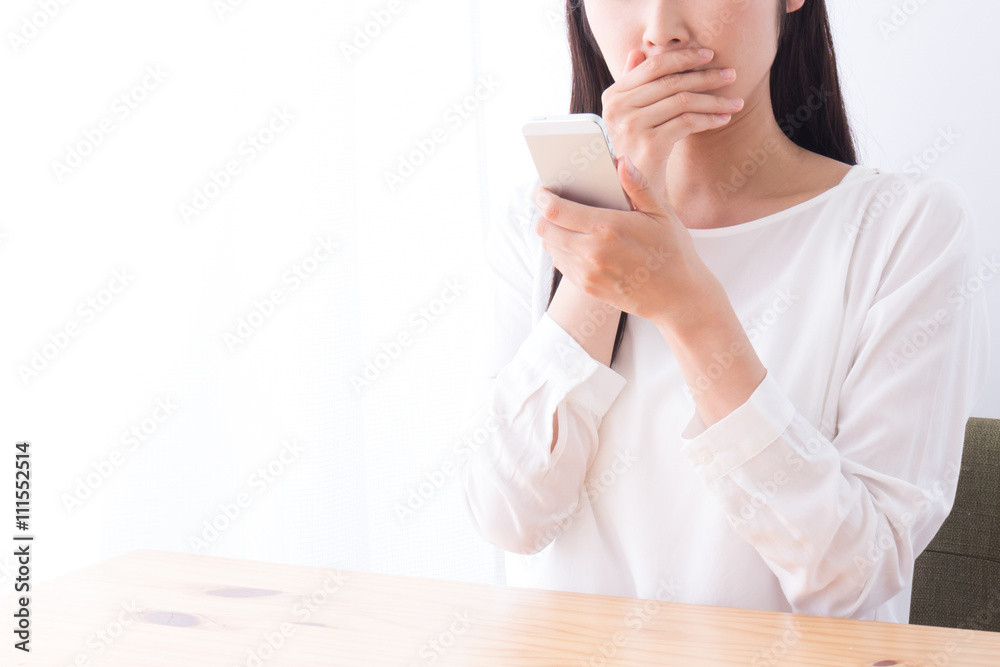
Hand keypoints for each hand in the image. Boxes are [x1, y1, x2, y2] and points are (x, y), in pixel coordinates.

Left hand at [532, 150, 718, 331]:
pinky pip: (561, 265)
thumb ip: (638, 186)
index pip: (555, 210)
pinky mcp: (588, 288)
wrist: (678, 297)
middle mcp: (592, 252)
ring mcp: (588, 273)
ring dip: (551, 233)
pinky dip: (561, 251)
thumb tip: (621, 160)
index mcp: (608, 227)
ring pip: (550, 247)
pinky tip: (575, 242)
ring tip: (563, 222)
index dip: (541, 196)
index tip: (540, 189)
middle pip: (544, 229)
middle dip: (543, 213)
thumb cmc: (673, 251)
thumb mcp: (662, 213)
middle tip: (550, 204)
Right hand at [601, 47, 742, 201]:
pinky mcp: (650, 144)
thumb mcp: (625, 117)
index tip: (709, 55)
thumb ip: (630, 85)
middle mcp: (619, 108)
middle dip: (705, 76)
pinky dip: (709, 119)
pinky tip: (723, 119)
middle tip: (731, 74)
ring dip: (714, 99)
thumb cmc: (630, 154)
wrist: (626, 194)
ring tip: (735, 100)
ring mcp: (632, 126)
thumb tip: (638, 52)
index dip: (683, 57)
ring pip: (683, 101)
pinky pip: (688, 122)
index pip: (653, 66)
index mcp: (613, 96)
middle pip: (671, 82)